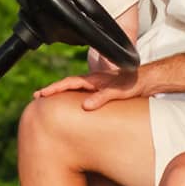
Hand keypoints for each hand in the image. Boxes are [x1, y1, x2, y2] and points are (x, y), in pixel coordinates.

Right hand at [32, 61, 157, 107]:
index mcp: (94, 79)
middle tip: (37, 96)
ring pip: (75, 88)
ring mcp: (97, 85)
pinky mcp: (102, 90)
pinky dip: (73, 97)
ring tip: (48, 100)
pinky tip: (71, 104)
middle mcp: (94, 81)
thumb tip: (85, 106)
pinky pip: (83, 93)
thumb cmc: (134, 83)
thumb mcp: (118, 92)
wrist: (147, 79)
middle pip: (68, 84)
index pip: (70, 83)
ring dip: (62, 93)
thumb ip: (103, 97)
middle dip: (52, 90)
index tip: (42, 94)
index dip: (55, 89)